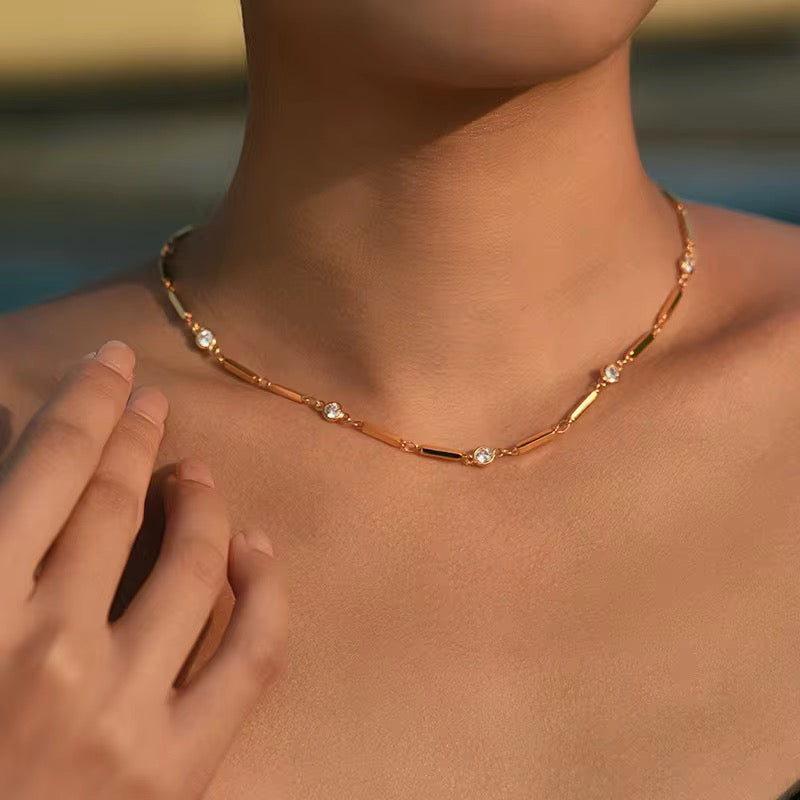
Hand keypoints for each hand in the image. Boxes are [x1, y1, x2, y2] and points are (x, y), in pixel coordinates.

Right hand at [0, 340, 288, 798]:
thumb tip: (23, 493)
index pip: (45, 470)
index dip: (86, 406)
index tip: (114, 367)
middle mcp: (50, 647)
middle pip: (112, 503)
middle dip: (135, 437)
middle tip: (153, 402)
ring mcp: (123, 709)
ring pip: (190, 564)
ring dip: (198, 502)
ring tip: (195, 471)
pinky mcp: (178, 769)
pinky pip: (251, 656)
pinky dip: (265, 590)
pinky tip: (256, 549)